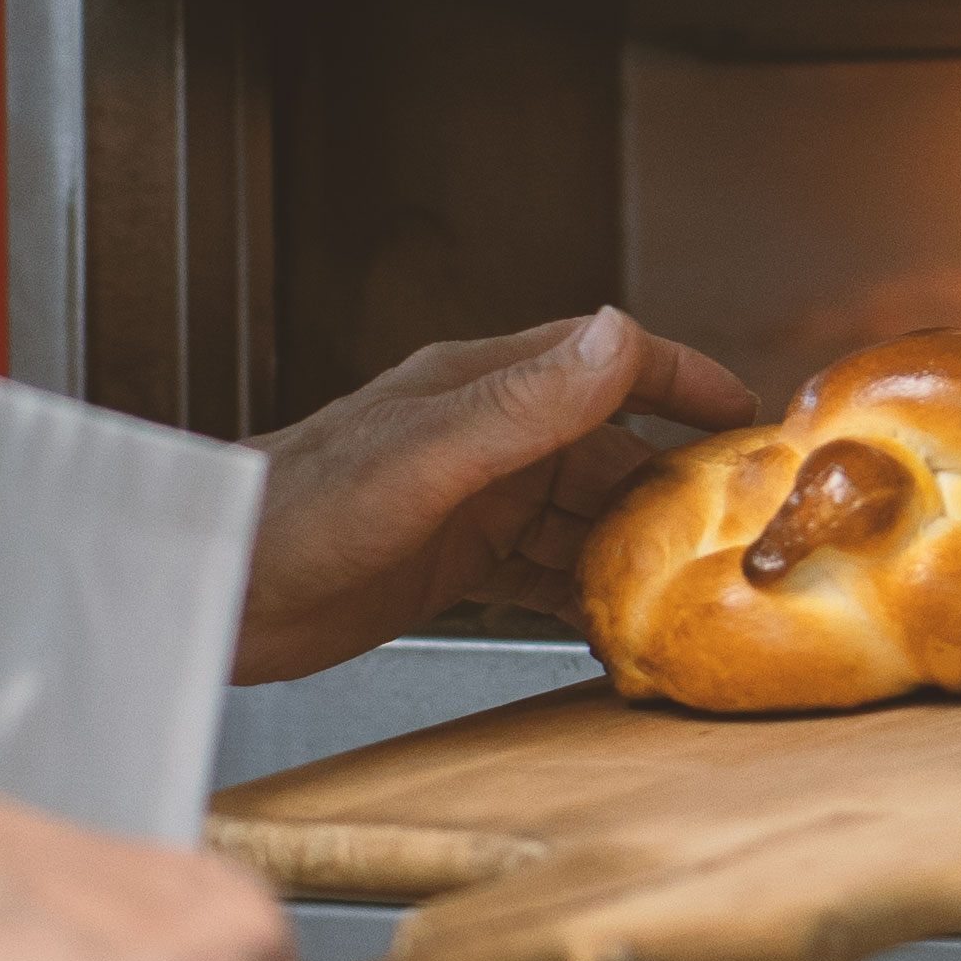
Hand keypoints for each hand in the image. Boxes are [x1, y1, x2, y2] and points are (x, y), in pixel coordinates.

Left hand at [236, 308, 756, 683]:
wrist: (209, 587)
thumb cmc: (294, 513)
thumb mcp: (425, 456)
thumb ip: (526, 402)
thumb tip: (621, 334)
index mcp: (482, 386)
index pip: (607, 362)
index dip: (684, 382)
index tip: (751, 420)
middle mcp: (485, 436)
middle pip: (607, 451)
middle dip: (675, 487)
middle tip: (742, 531)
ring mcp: (470, 499)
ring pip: (580, 516)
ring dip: (635, 549)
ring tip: (696, 590)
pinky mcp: (451, 561)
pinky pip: (542, 570)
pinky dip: (585, 595)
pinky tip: (619, 626)